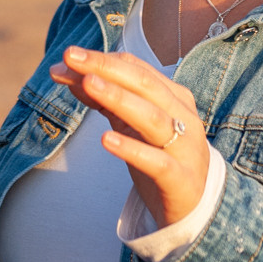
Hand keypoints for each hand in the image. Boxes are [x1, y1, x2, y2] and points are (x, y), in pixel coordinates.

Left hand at [51, 46, 209, 226]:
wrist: (195, 206)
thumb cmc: (159, 157)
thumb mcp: (131, 125)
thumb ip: (104, 99)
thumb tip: (67, 72)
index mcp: (174, 97)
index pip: (137, 69)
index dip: (102, 60)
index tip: (68, 55)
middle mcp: (184, 116)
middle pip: (144, 84)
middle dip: (106, 68)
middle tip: (71, 57)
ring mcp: (185, 147)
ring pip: (151, 118)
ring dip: (119, 98)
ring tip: (88, 84)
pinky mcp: (181, 179)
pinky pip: (157, 162)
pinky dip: (131, 149)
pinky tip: (106, 139)